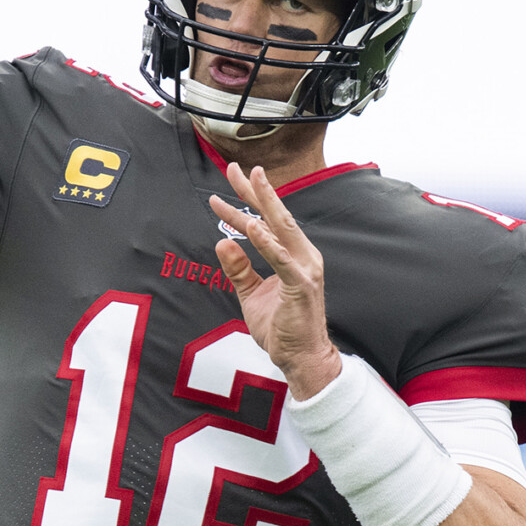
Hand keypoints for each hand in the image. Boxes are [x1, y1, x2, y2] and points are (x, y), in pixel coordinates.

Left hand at [209, 163, 341, 398]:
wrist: (301, 358)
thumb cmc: (282, 327)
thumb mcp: (251, 294)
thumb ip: (238, 269)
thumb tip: (222, 242)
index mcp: (291, 255)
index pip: (266, 220)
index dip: (247, 199)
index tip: (229, 179)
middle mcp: (302, 255)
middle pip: (276, 215)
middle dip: (255, 190)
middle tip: (235, 167)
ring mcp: (304, 268)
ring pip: (282, 229)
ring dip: (265, 204)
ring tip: (250, 182)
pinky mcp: (301, 285)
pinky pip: (282, 260)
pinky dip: (267, 243)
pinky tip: (254, 227)